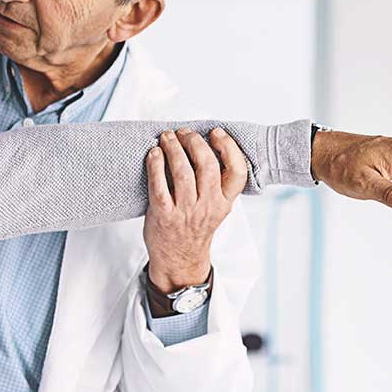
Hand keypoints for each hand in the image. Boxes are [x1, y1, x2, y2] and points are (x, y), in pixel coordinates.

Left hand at [144, 128, 247, 291]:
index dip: (229, 148)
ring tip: (167, 138)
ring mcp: (185, 211)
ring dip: (174, 149)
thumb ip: (216, 185)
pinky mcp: (164, 214)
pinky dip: (155, 165)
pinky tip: (154, 154)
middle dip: (194, 142)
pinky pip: (159, 184)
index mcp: (224, 203)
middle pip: (207, 166)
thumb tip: (205, 146)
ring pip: (182, 172)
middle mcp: (208, 206)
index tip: (216, 133)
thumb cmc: (194, 228)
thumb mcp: (216, 209)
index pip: (237, 172)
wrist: (179, 258)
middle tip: (184, 133)